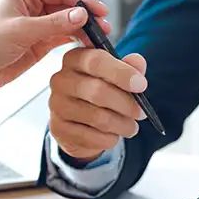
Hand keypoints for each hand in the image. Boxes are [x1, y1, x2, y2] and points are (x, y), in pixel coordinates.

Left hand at [0, 0, 110, 98]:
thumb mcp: (21, 31)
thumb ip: (54, 23)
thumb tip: (81, 14)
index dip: (83, 0)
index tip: (101, 11)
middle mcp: (32, 6)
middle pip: (68, 6)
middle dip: (87, 15)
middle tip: (105, 27)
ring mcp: (37, 25)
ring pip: (68, 22)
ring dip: (84, 29)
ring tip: (100, 39)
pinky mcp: (39, 42)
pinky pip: (64, 37)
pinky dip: (77, 40)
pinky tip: (88, 45)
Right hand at [48, 46, 149, 160]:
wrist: (80, 122)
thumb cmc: (102, 91)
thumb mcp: (117, 76)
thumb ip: (129, 67)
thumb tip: (138, 61)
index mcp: (76, 59)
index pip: (96, 61)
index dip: (121, 73)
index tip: (141, 85)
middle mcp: (61, 79)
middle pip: (97, 91)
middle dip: (126, 104)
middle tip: (141, 113)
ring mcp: (57, 105)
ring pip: (97, 117)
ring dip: (121, 125)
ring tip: (131, 127)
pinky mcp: (58, 128)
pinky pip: (90, 137)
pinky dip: (108, 139)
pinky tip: (113, 136)